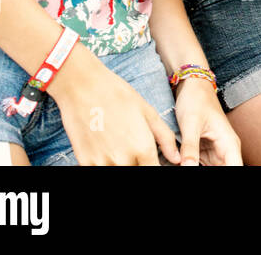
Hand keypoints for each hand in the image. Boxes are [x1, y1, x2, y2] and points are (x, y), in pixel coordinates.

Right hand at [49, 45, 181, 164]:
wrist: (82, 87)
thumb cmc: (118, 95)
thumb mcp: (148, 113)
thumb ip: (165, 138)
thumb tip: (178, 159)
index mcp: (143, 148)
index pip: (155, 171)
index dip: (157, 168)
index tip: (154, 162)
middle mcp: (123, 160)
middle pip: (137, 173)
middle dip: (140, 165)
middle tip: (137, 151)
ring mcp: (102, 163)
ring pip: (119, 173)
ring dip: (123, 165)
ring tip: (121, 147)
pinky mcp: (84, 162)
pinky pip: (100, 172)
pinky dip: (106, 164)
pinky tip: (107, 152)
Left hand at [172, 76, 241, 165]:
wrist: (193, 87)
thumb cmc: (196, 100)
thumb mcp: (191, 124)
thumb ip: (189, 147)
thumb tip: (188, 167)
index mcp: (228, 143)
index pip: (235, 168)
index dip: (228, 174)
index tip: (206, 169)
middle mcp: (225, 149)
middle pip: (224, 170)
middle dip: (208, 173)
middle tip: (188, 165)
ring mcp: (215, 151)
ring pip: (212, 170)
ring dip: (197, 168)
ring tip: (184, 162)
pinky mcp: (204, 152)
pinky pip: (202, 166)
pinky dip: (192, 166)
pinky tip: (183, 164)